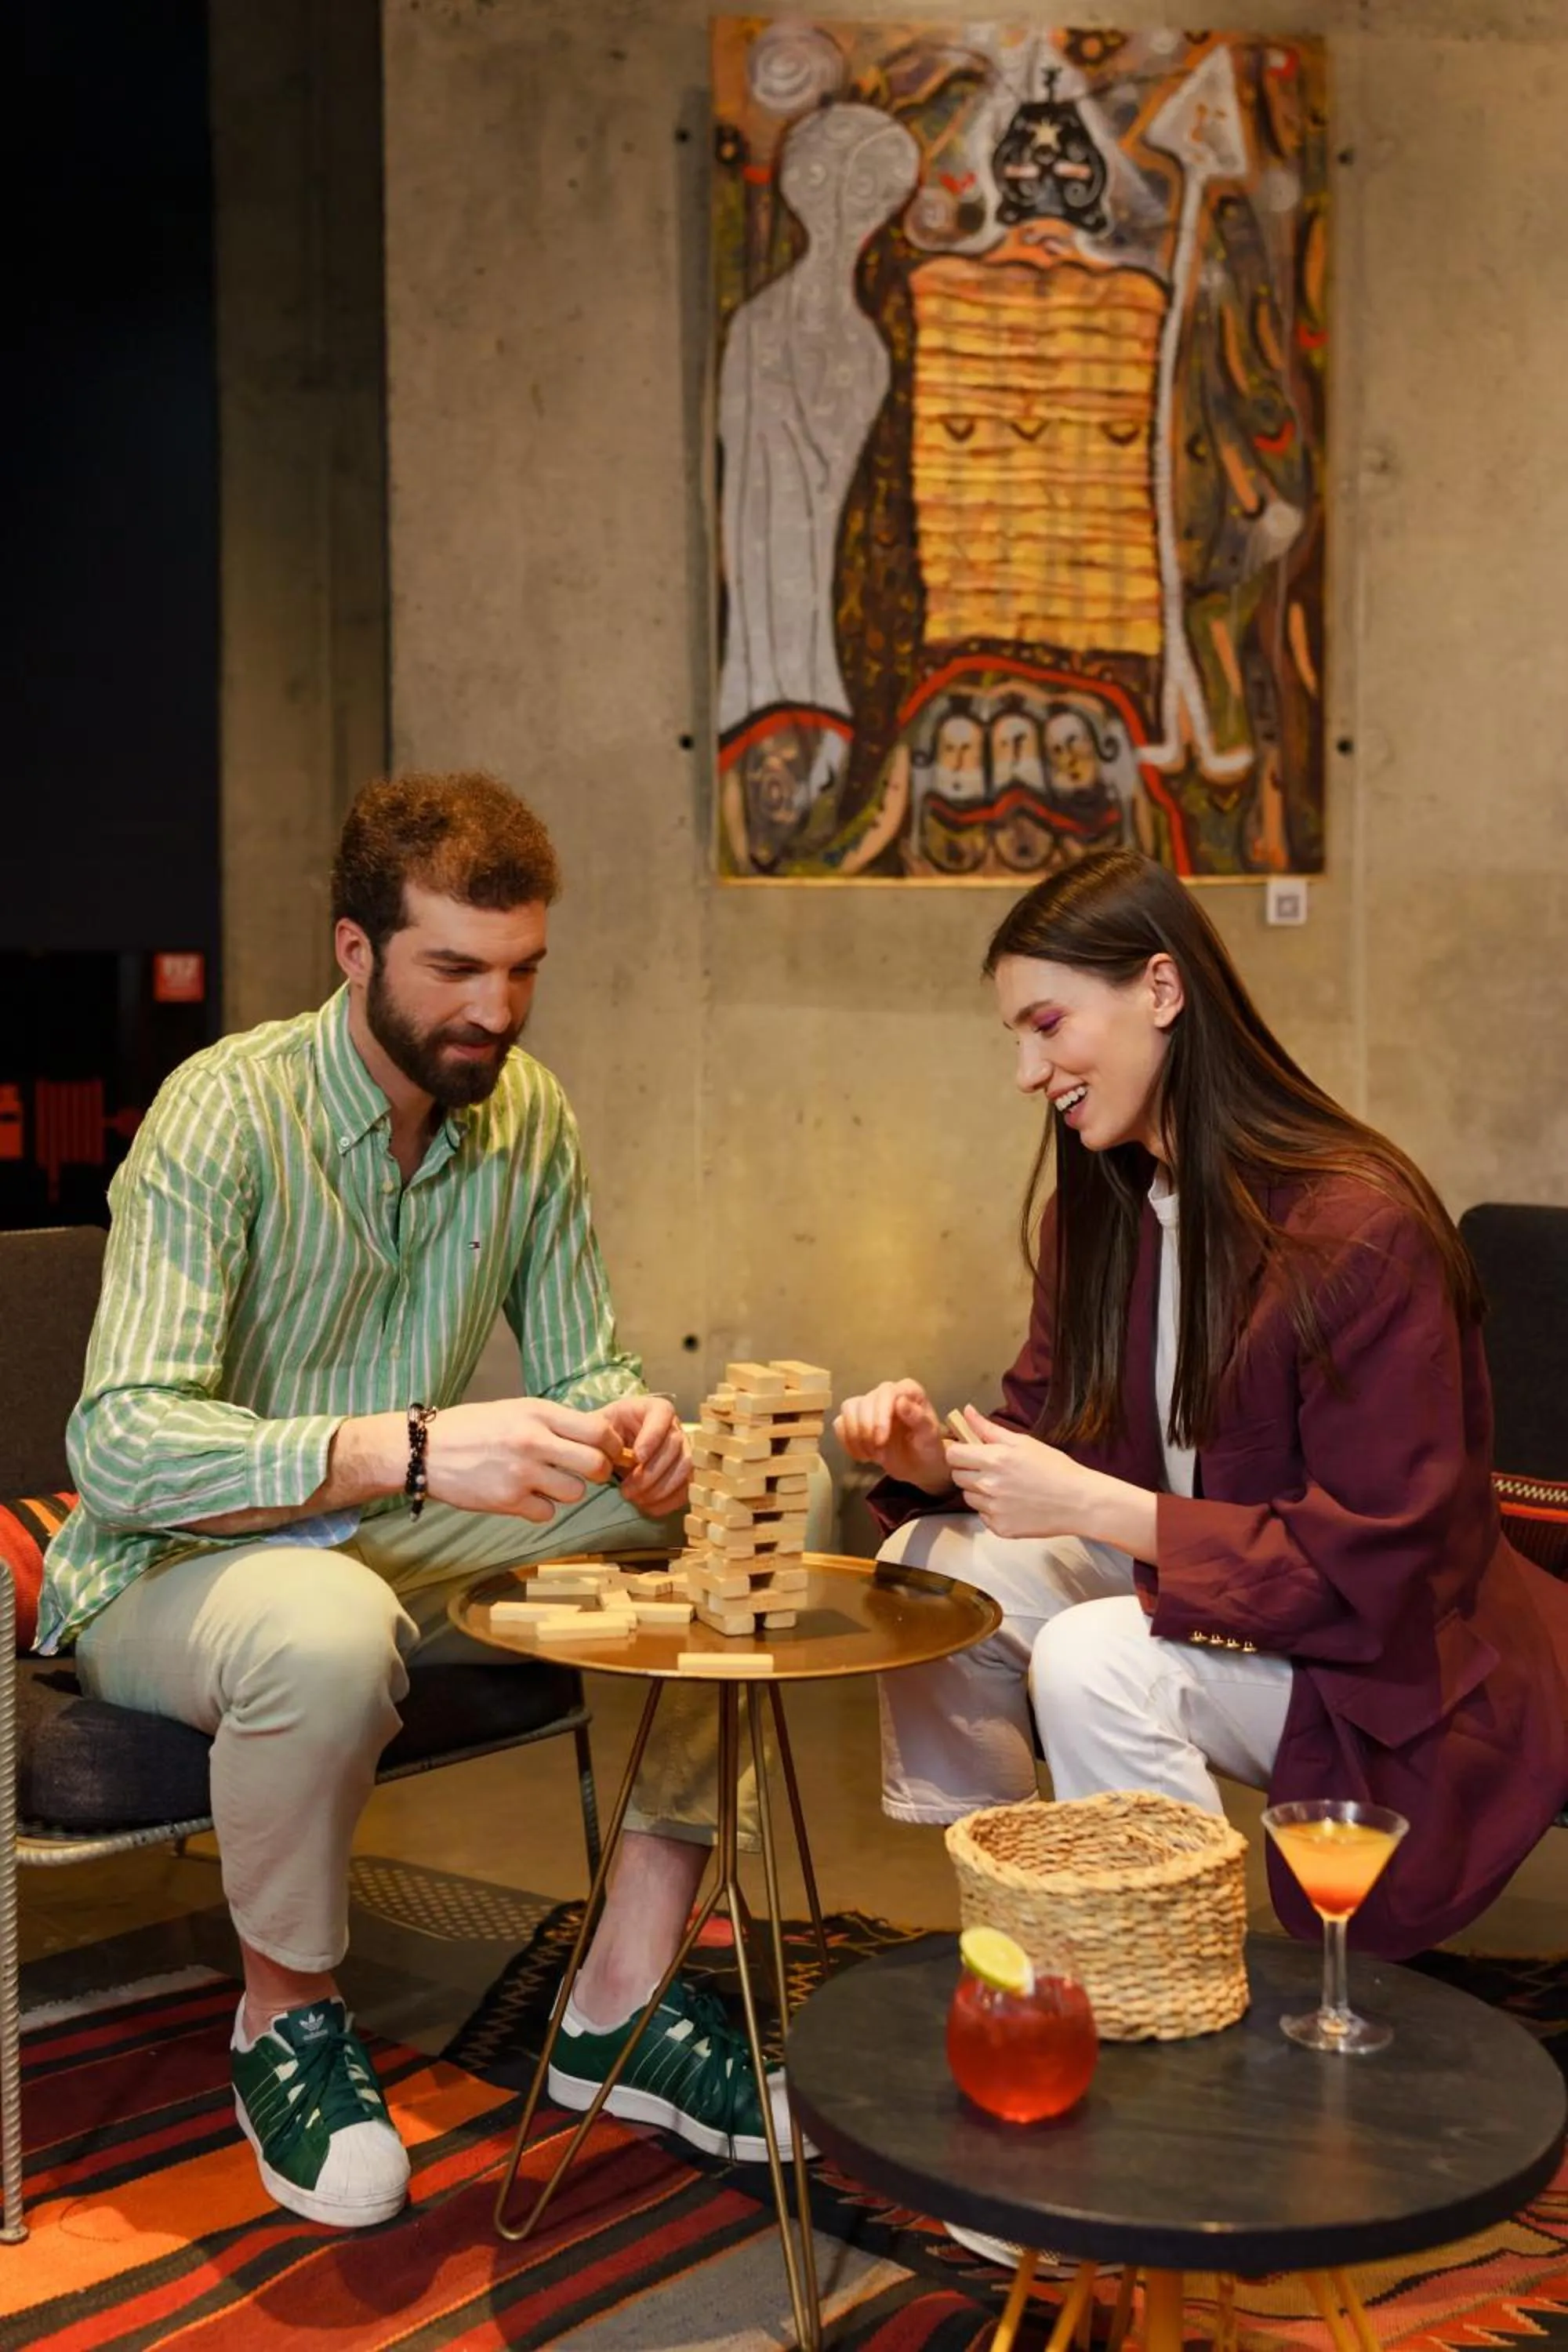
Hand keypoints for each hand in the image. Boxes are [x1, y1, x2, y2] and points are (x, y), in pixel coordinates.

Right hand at [423, 1397, 617, 1521]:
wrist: (426, 1450)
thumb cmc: (473, 1427)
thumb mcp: (515, 1409)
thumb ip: (553, 1421)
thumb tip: (597, 1435)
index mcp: (538, 1413)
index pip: (598, 1431)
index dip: (613, 1444)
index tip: (611, 1450)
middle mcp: (534, 1441)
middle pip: (596, 1465)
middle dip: (600, 1472)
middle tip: (591, 1473)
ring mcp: (521, 1474)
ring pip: (574, 1493)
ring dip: (568, 1491)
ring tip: (548, 1482)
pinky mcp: (508, 1501)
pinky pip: (547, 1513)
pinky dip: (541, 1508)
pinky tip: (525, 1496)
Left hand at [601, 1393, 690, 1517]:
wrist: (613, 1446)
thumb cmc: (607, 1432)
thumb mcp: (599, 1425)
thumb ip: (602, 1436)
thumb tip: (612, 1457)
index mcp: (653, 1408)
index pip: (663, 1414)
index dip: (653, 1436)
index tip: (637, 1457)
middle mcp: (674, 1426)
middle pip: (676, 1446)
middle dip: (651, 1472)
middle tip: (627, 1490)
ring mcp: (684, 1448)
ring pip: (685, 1468)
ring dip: (660, 1489)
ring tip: (636, 1499)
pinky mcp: (685, 1471)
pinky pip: (687, 1487)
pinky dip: (668, 1501)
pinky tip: (648, 1507)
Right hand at [834, 1379, 950, 1492]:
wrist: (919, 1465)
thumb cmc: (928, 1449)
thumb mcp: (930, 1437)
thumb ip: (918, 1419)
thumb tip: (900, 1401)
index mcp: (908, 1390)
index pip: (886, 1393)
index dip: (879, 1417)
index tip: (881, 1440)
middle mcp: (887, 1392)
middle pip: (864, 1402)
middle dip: (867, 1431)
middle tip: (878, 1455)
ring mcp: (869, 1404)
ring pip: (848, 1409)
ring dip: (856, 1437)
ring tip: (872, 1456)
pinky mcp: (856, 1418)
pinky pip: (840, 1424)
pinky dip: (847, 1442)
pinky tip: (862, 1456)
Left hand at [945, 1406, 1097, 1539]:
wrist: (1079, 1502)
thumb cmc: (1055, 1468)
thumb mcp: (1023, 1442)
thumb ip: (989, 1428)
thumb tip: (966, 1411)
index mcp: (993, 1460)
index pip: (953, 1455)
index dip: (958, 1451)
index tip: (967, 1452)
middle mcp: (988, 1485)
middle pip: (957, 1476)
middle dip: (968, 1470)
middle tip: (990, 1469)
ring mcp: (993, 1509)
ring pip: (968, 1498)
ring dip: (979, 1491)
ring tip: (1004, 1487)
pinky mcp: (1000, 1528)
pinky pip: (983, 1516)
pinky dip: (992, 1510)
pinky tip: (1012, 1503)